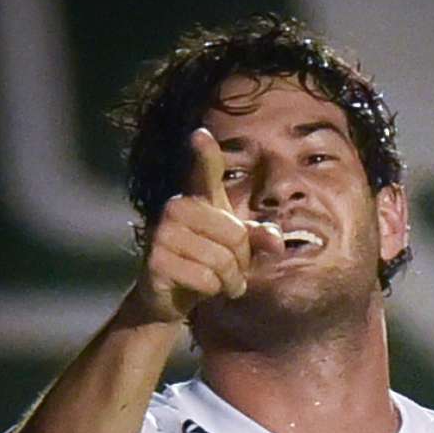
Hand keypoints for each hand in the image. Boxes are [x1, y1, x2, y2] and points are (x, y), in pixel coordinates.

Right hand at [134, 127, 284, 322]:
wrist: (173, 297)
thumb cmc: (207, 264)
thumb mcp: (238, 248)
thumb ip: (259, 238)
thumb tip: (277, 242)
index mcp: (198, 198)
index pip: (205, 171)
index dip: (204, 154)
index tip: (200, 135)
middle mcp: (177, 207)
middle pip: (236, 236)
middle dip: (241, 262)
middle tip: (232, 272)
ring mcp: (163, 233)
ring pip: (221, 261)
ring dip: (229, 281)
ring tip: (219, 283)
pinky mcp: (156, 261)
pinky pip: (206, 280)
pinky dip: (212, 291)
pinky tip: (202, 290)